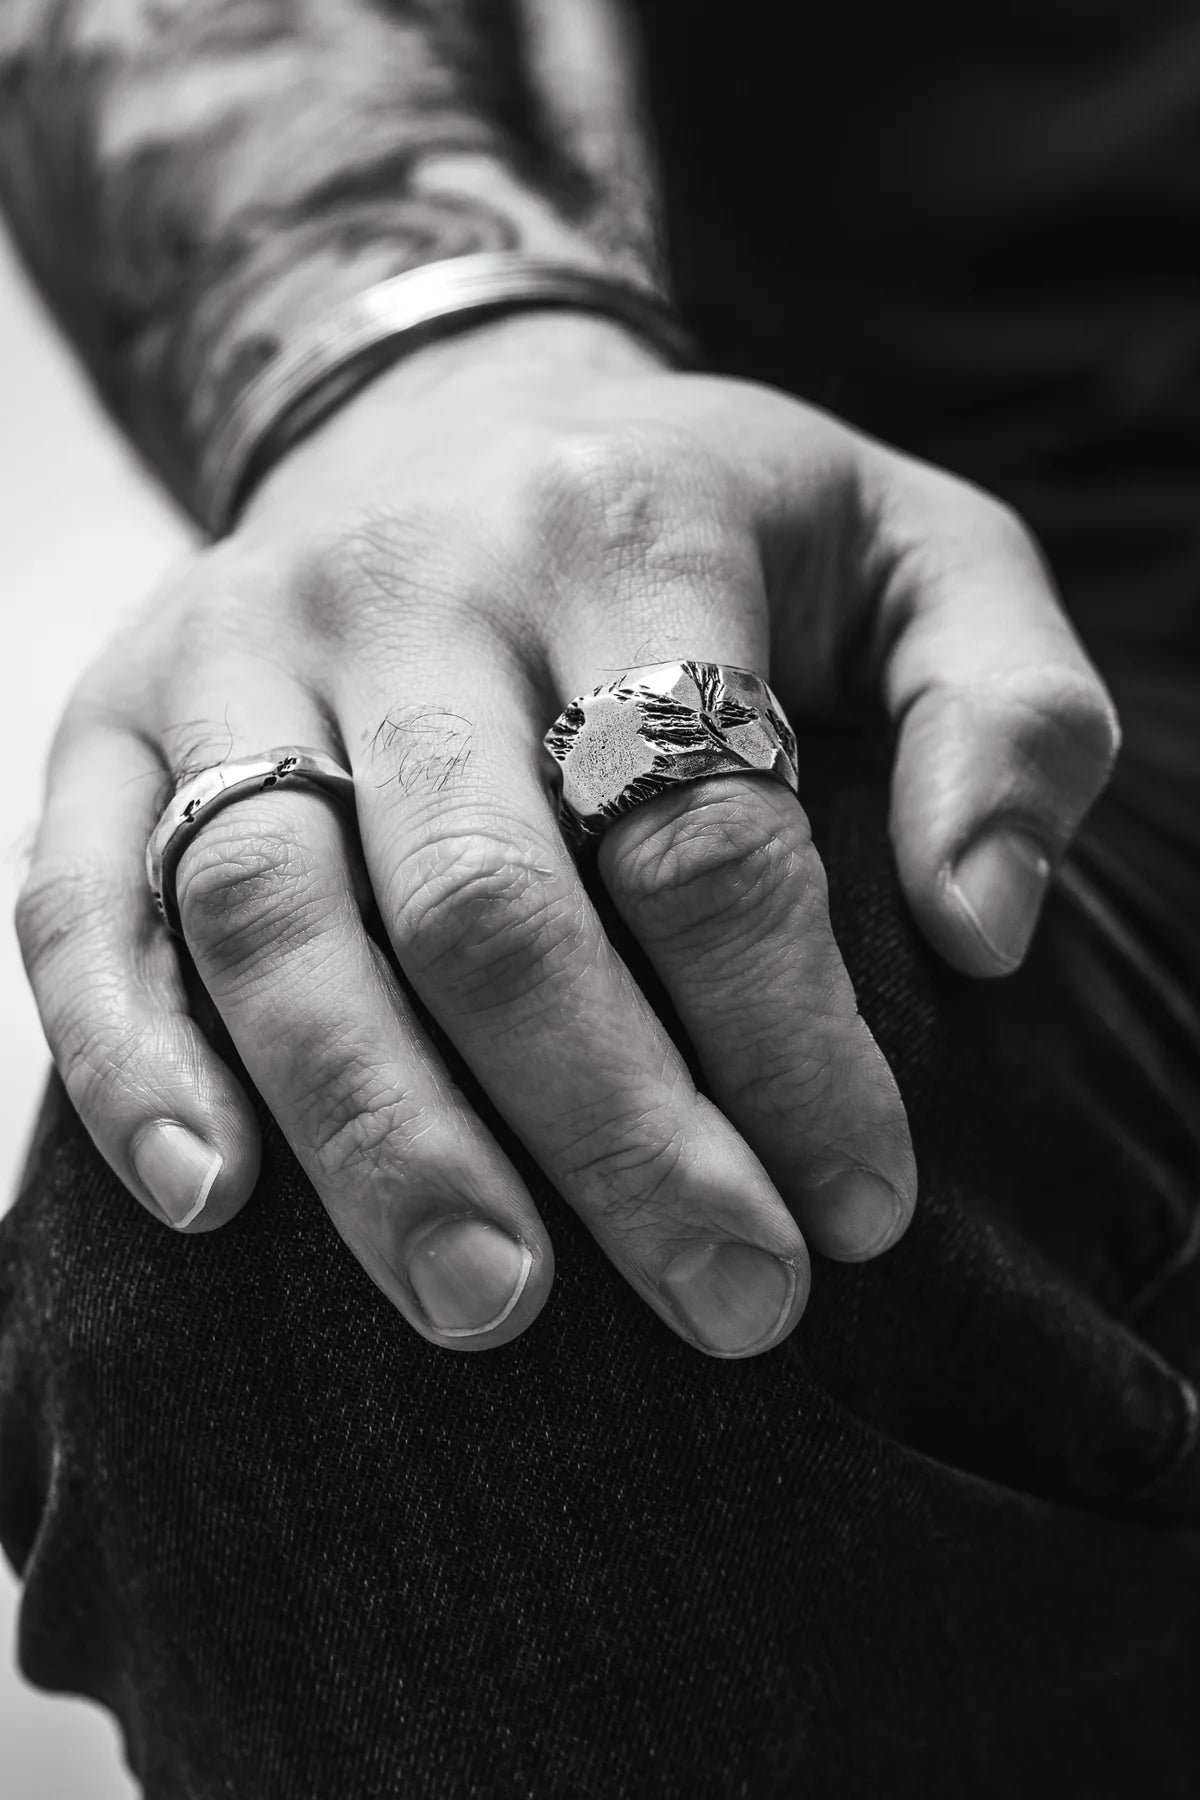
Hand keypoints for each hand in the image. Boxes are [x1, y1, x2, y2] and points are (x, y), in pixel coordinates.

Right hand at [16, 312, 1117, 1355]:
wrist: (453, 416)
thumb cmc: (711, 525)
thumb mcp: (922, 554)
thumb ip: (1009, 714)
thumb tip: (985, 929)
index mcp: (625, 530)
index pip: (704, 830)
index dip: (790, 1046)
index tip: (863, 1214)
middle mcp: (409, 582)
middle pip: (489, 901)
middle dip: (612, 1135)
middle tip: (727, 1307)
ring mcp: (238, 646)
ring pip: (278, 912)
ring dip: (377, 1134)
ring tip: (485, 1307)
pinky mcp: (117, 715)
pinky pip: (85, 895)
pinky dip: (132, 1053)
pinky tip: (208, 1203)